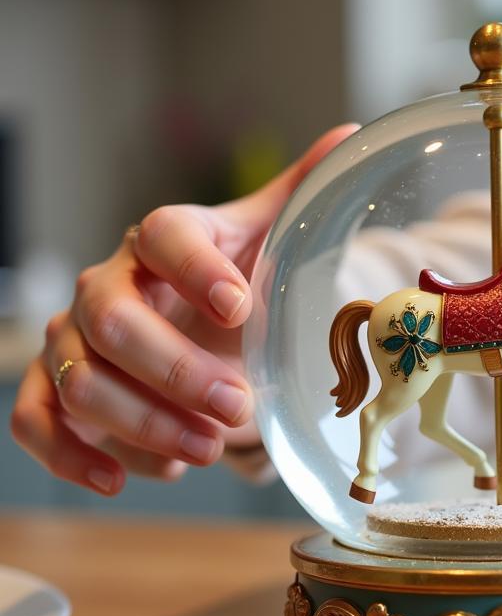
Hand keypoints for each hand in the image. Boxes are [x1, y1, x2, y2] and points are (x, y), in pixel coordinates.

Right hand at [10, 125, 357, 495]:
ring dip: (146, 422)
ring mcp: (72, 337)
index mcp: (165, 240)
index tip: (240, 307)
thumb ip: (301, 193)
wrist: (195, 326)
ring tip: (212, 448)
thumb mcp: (270, 238)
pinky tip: (126, 480)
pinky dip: (71, 455)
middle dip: (179, 371)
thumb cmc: (232, 282)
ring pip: (80, 378)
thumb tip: (353, 135)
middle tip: (240, 404)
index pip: (165, 234)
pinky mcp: (53, 389)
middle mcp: (108, 282)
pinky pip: (34, 420)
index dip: (197, 268)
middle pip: (116, 320)